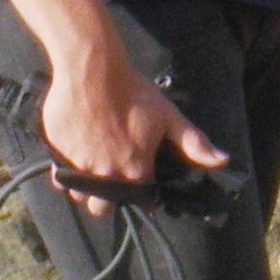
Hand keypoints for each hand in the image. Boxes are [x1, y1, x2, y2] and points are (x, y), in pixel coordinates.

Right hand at [39, 46, 226, 205]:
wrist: (91, 70)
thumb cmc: (132, 91)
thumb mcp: (168, 116)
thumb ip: (194, 143)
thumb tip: (222, 161)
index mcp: (135, 171)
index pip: (141, 201)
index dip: (144, 196)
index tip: (143, 188)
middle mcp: (106, 176)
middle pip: (102, 209)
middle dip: (107, 202)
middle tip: (112, 182)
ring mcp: (78, 167)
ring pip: (78, 196)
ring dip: (85, 190)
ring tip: (92, 171)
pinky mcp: (57, 155)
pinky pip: (58, 178)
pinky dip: (63, 175)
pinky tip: (74, 159)